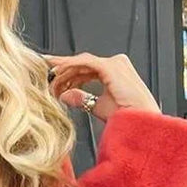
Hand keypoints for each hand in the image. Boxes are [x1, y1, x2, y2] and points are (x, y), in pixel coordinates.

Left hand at [43, 51, 161, 122]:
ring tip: (50, 80)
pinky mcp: (111, 67)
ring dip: (63, 70)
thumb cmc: (125, 119)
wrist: (139, 124)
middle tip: (47, 79)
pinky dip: (70, 66)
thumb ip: (81, 99)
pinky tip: (58, 72)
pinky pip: (85, 63)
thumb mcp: (97, 107)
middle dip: (63, 71)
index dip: (68, 73)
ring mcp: (114, 63)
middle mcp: (116, 64)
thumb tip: (64, 96)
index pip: (86, 69)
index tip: (52, 76)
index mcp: (114, 72)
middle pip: (82, 64)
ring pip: (81, 62)